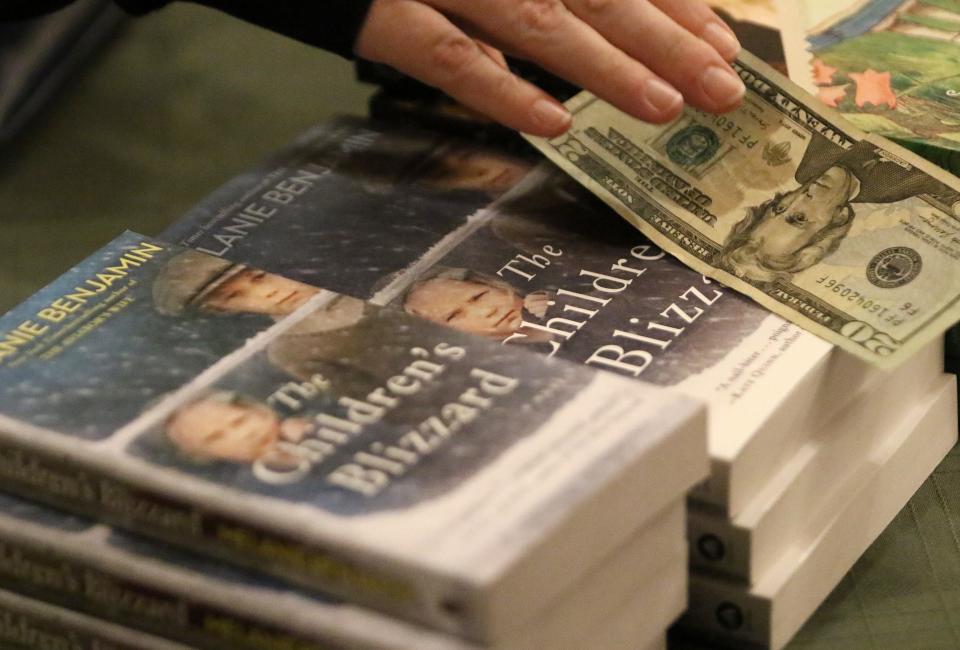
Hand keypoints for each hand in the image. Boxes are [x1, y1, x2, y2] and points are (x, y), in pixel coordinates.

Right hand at [356, 0, 744, 136]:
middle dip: (662, 38)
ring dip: (602, 66)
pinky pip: (442, 57)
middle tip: (723, 89)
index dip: (671, 0)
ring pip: (531, 18)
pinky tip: (552, 128)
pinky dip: (498, 90)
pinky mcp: (374, 10)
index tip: (722, 41)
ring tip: (664, 107)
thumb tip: (594, 15)